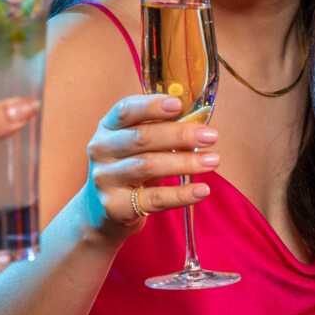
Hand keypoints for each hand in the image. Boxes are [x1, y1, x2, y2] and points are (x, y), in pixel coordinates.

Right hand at [80, 94, 217, 238]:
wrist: (104, 210)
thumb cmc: (130, 167)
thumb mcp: (137, 145)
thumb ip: (161, 130)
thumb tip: (200, 122)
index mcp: (107, 127)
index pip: (126, 110)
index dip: (152, 106)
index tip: (179, 104)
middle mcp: (101, 150)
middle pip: (142, 137)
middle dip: (180, 135)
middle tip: (211, 136)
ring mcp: (105, 179)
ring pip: (148, 166)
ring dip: (185, 162)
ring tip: (213, 161)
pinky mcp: (115, 206)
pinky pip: (154, 199)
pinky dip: (181, 194)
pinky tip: (202, 190)